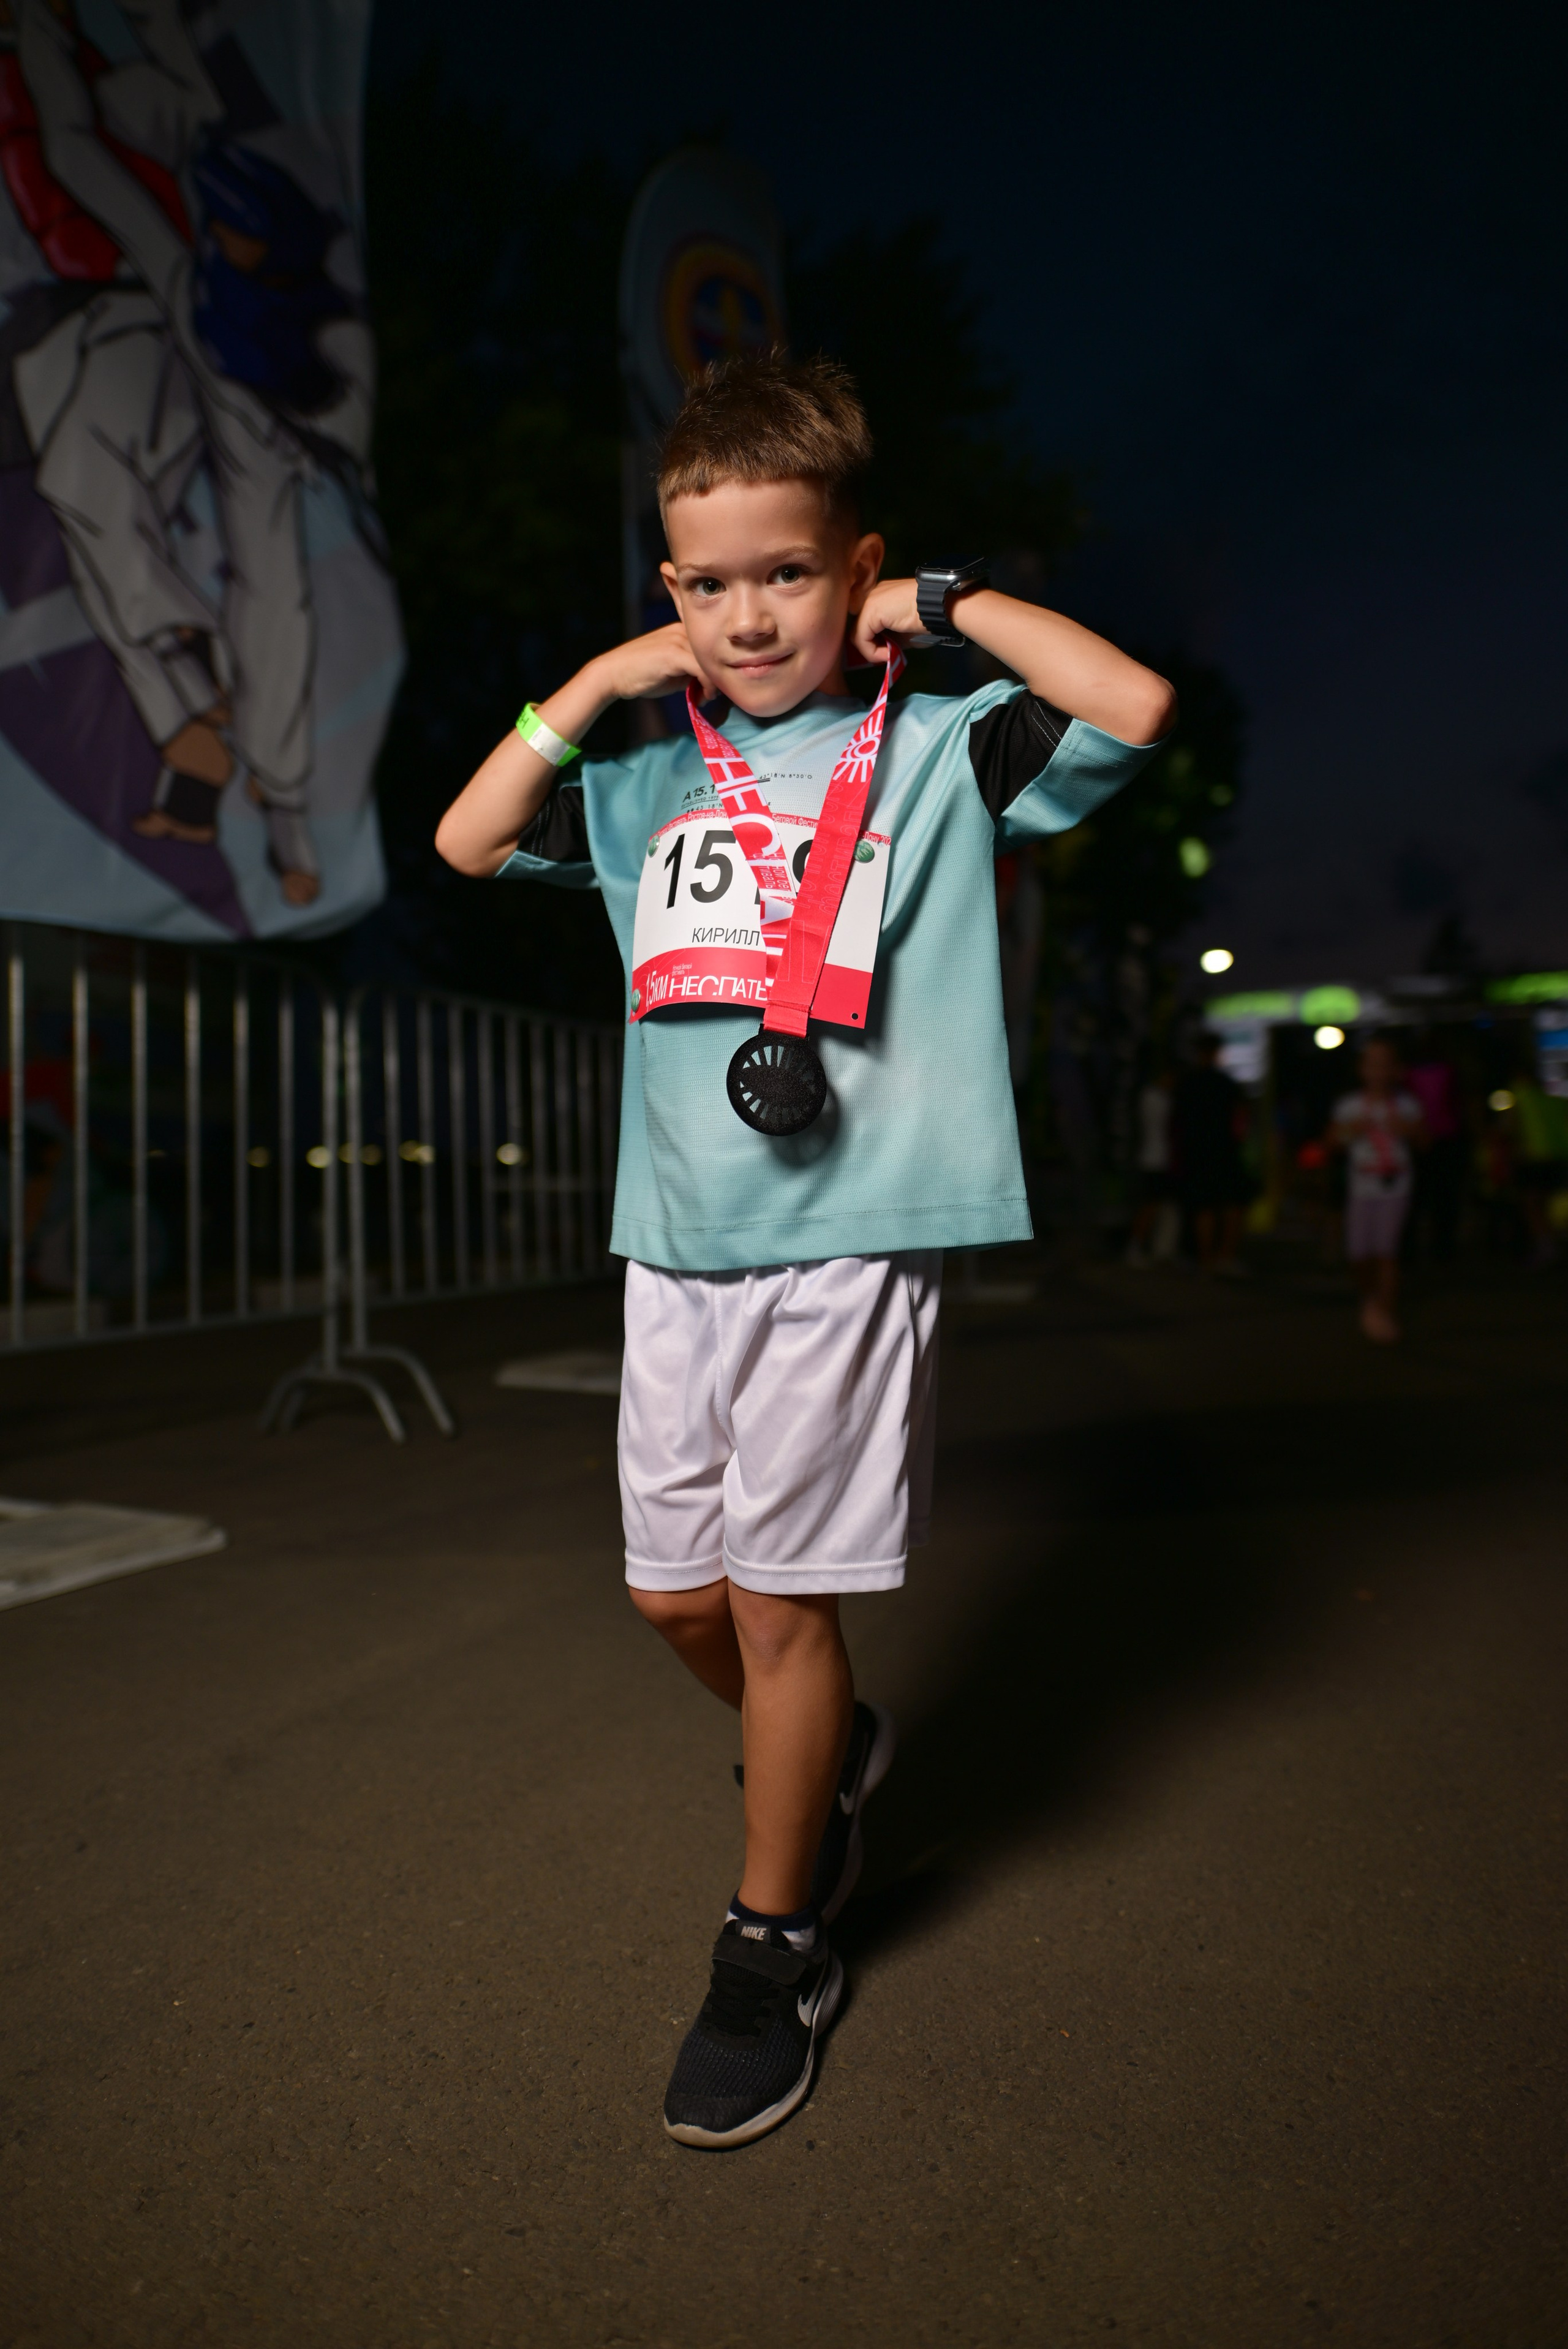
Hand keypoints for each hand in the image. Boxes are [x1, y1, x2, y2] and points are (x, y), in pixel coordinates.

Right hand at [595, 622, 713, 703]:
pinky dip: (708, 686)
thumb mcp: (672, 672)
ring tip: (707, 698)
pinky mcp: (674, 653)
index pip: (710, 648)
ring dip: (715, 683)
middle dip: (718, 676)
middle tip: (712, 696)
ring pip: (711, 661)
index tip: (713, 689)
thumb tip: (711, 684)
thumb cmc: (640, 675)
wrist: (612, 674)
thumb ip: (691, 672)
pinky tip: (703, 697)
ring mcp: (678, 640)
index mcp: (681, 631)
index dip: (716, 669)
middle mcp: (682, 631)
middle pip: (714, 653)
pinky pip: (703, 670)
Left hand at [847, 577, 923, 665]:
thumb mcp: (906, 630)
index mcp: (882, 596)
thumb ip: (891, 637)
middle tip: (886, 656)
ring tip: (888, 655)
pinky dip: (871, 651)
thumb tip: (884, 650)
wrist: (940, 606)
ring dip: (871, 650)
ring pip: (858, 634)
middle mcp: (872, 595)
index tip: (886, 652)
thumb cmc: (929, 618)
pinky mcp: (870, 611)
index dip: (872, 640)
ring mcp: (869, 601)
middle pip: (859, 627)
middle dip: (870, 646)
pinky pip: (861, 638)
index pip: (866, 622)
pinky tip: (887, 654)